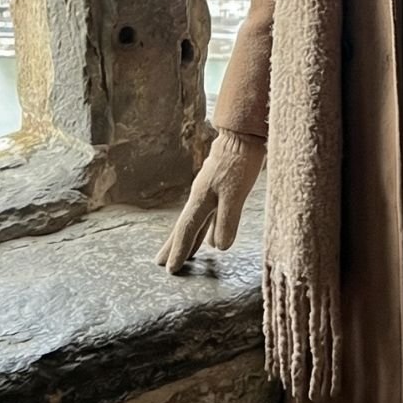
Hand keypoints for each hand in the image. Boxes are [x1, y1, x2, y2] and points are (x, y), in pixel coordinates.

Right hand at [156, 130, 265, 272]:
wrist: (243, 133)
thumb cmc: (240, 161)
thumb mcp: (236, 193)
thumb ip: (227, 220)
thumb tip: (217, 247)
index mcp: (201, 200)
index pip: (186, 230)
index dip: (179, 250)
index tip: (170, 269)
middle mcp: (201, 197)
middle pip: (184, 227)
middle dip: (173, 246)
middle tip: (159, 263)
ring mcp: (209, 192)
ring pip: (195, 222)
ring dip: (188, 239)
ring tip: (182, 254)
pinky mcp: (219, 188)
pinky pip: (206, 216)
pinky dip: (202, 229)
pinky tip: (208, 235)